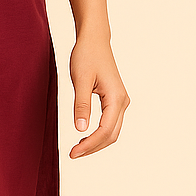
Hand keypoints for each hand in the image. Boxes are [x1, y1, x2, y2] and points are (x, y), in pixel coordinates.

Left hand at [68, 33, 129, 158]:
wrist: (94, 40)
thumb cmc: (86, 56)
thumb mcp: (80, 81)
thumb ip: (81, 105)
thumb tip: (80, 129)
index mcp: (116, 98)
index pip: (105, 131)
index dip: (89, 145)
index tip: (73, 153)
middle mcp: (122, 101)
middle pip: (111, 135)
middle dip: (93, 147)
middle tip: (73, 154)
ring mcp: (121, 101)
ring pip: (112, 131)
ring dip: (96, 142)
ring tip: (77, 149)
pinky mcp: (115, 100)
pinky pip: (110, 123)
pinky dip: (99, 134)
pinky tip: (85, 137)